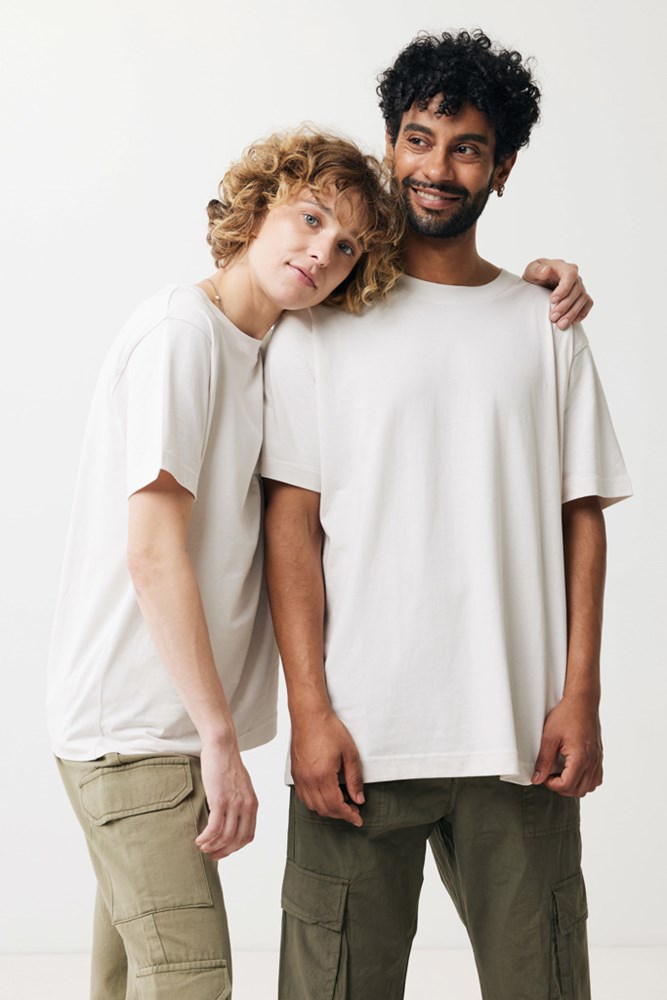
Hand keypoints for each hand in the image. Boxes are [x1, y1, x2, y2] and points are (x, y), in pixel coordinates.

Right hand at [195, 737, 258, 859]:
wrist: (222, 746)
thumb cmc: (227, 764)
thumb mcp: (240, 786)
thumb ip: (239, 802)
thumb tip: (231, 817)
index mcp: (253, 804)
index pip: (248, 835)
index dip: (235, 848)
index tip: (223, 851)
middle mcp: (246, 806)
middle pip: (238, 840)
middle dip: (224, 851)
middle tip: (211, 855)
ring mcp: (234, 804)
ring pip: (225, 837)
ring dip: (212, 846)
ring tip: (202, 847)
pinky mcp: (220, 800)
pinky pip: (214, 828)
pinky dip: (206, 838)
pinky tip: (199, 839)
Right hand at [290, 710, 364, 825]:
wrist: (309, 716)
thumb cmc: (329, 730)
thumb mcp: (350, 753)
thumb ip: (354, 779)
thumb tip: (358, 798)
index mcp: (322, 775)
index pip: (336, 806)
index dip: (349, 815)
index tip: (358, 819)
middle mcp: (308, 779)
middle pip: (324, 809)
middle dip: (340, 814)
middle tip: (353, 810)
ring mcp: (299, 777)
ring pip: (312, 805)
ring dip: (327, 809)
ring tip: (341, 802)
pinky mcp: (295, 773)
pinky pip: (303, 796)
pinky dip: (315, 802)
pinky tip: (325, 795)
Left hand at [522, 258, 592, 328]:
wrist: (539, 284)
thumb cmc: (535, 276)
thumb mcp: (531, 270)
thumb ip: (537, 270)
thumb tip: (546, 270)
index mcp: (563, 267)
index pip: (570, 275)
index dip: (564, 288)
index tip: (552, 300)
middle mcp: (574, 276)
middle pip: (577, 290)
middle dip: (565, 305)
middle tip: (553, 317)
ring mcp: (579, 286)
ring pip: (583, 299)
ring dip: (572, 313)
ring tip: (560, 324)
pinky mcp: (581, 296)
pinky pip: (587, 304)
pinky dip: (582, 313)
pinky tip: (572, 322)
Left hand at [532, 696, 602, 796]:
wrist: (583, 702)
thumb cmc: (567, 715)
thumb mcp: (549, 737)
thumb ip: (543, 760)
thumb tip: (537, 778)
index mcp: (580, 758)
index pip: (567, 785)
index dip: (552, 784)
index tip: (544, 775)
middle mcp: (592, 761)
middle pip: (578, 790)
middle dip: (562, 787)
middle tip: (550, 775)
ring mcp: (597, 759)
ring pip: (589, 787)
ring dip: (574, 786)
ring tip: (561, 773)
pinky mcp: (599, 756)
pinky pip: (596, 778)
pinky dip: (585, 780)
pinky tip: (573, 770)